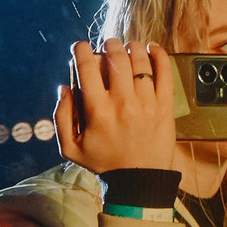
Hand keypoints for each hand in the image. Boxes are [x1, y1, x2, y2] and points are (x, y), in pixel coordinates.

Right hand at [56, 39, 180, 175]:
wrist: (139, 182)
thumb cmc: (104, 164)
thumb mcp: (71, 148)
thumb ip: (61, 117)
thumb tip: (63, 88)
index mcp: (97, 111)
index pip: (87, 68)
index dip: (81, 50)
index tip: (80, 47)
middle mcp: (122, 102)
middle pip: (115, 58)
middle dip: (108, 45)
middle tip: (106, 46)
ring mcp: (146, 103)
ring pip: (139, 61)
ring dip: (131, 47)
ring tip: (127, 47)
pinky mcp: (165, 106)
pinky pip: (164, 72)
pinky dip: (158, 55)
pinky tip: (151, 48)